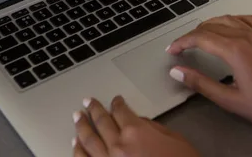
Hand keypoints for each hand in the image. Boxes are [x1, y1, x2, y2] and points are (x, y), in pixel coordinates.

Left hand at [73, 96, 199, 156]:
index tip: (115, 100)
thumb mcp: (175, 141)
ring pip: (88, 141)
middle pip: (101, 122)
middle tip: (88, 102)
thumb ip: (154, 128)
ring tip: (77, 118)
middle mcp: (118, 145)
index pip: (121, 111)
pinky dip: (78, 151)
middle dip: (94, 109)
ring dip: (81, 127)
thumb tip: (139, 122)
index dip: (117, 103)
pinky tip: (76, 145)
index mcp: (137, 132)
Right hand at [167, 15, 251, 136]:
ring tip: (199, 35)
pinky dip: (232, 19)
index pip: (200, 37)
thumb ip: (201, 83)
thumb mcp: (230, 99)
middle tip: (181, 46)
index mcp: (234, 50)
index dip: (182, 42)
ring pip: (229, 19)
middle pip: (212, 25)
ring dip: (210, 24)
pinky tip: (230, 25)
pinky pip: (247, 20)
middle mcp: (246, 36)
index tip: (172, 50)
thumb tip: (178, 72)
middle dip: (193, 34)